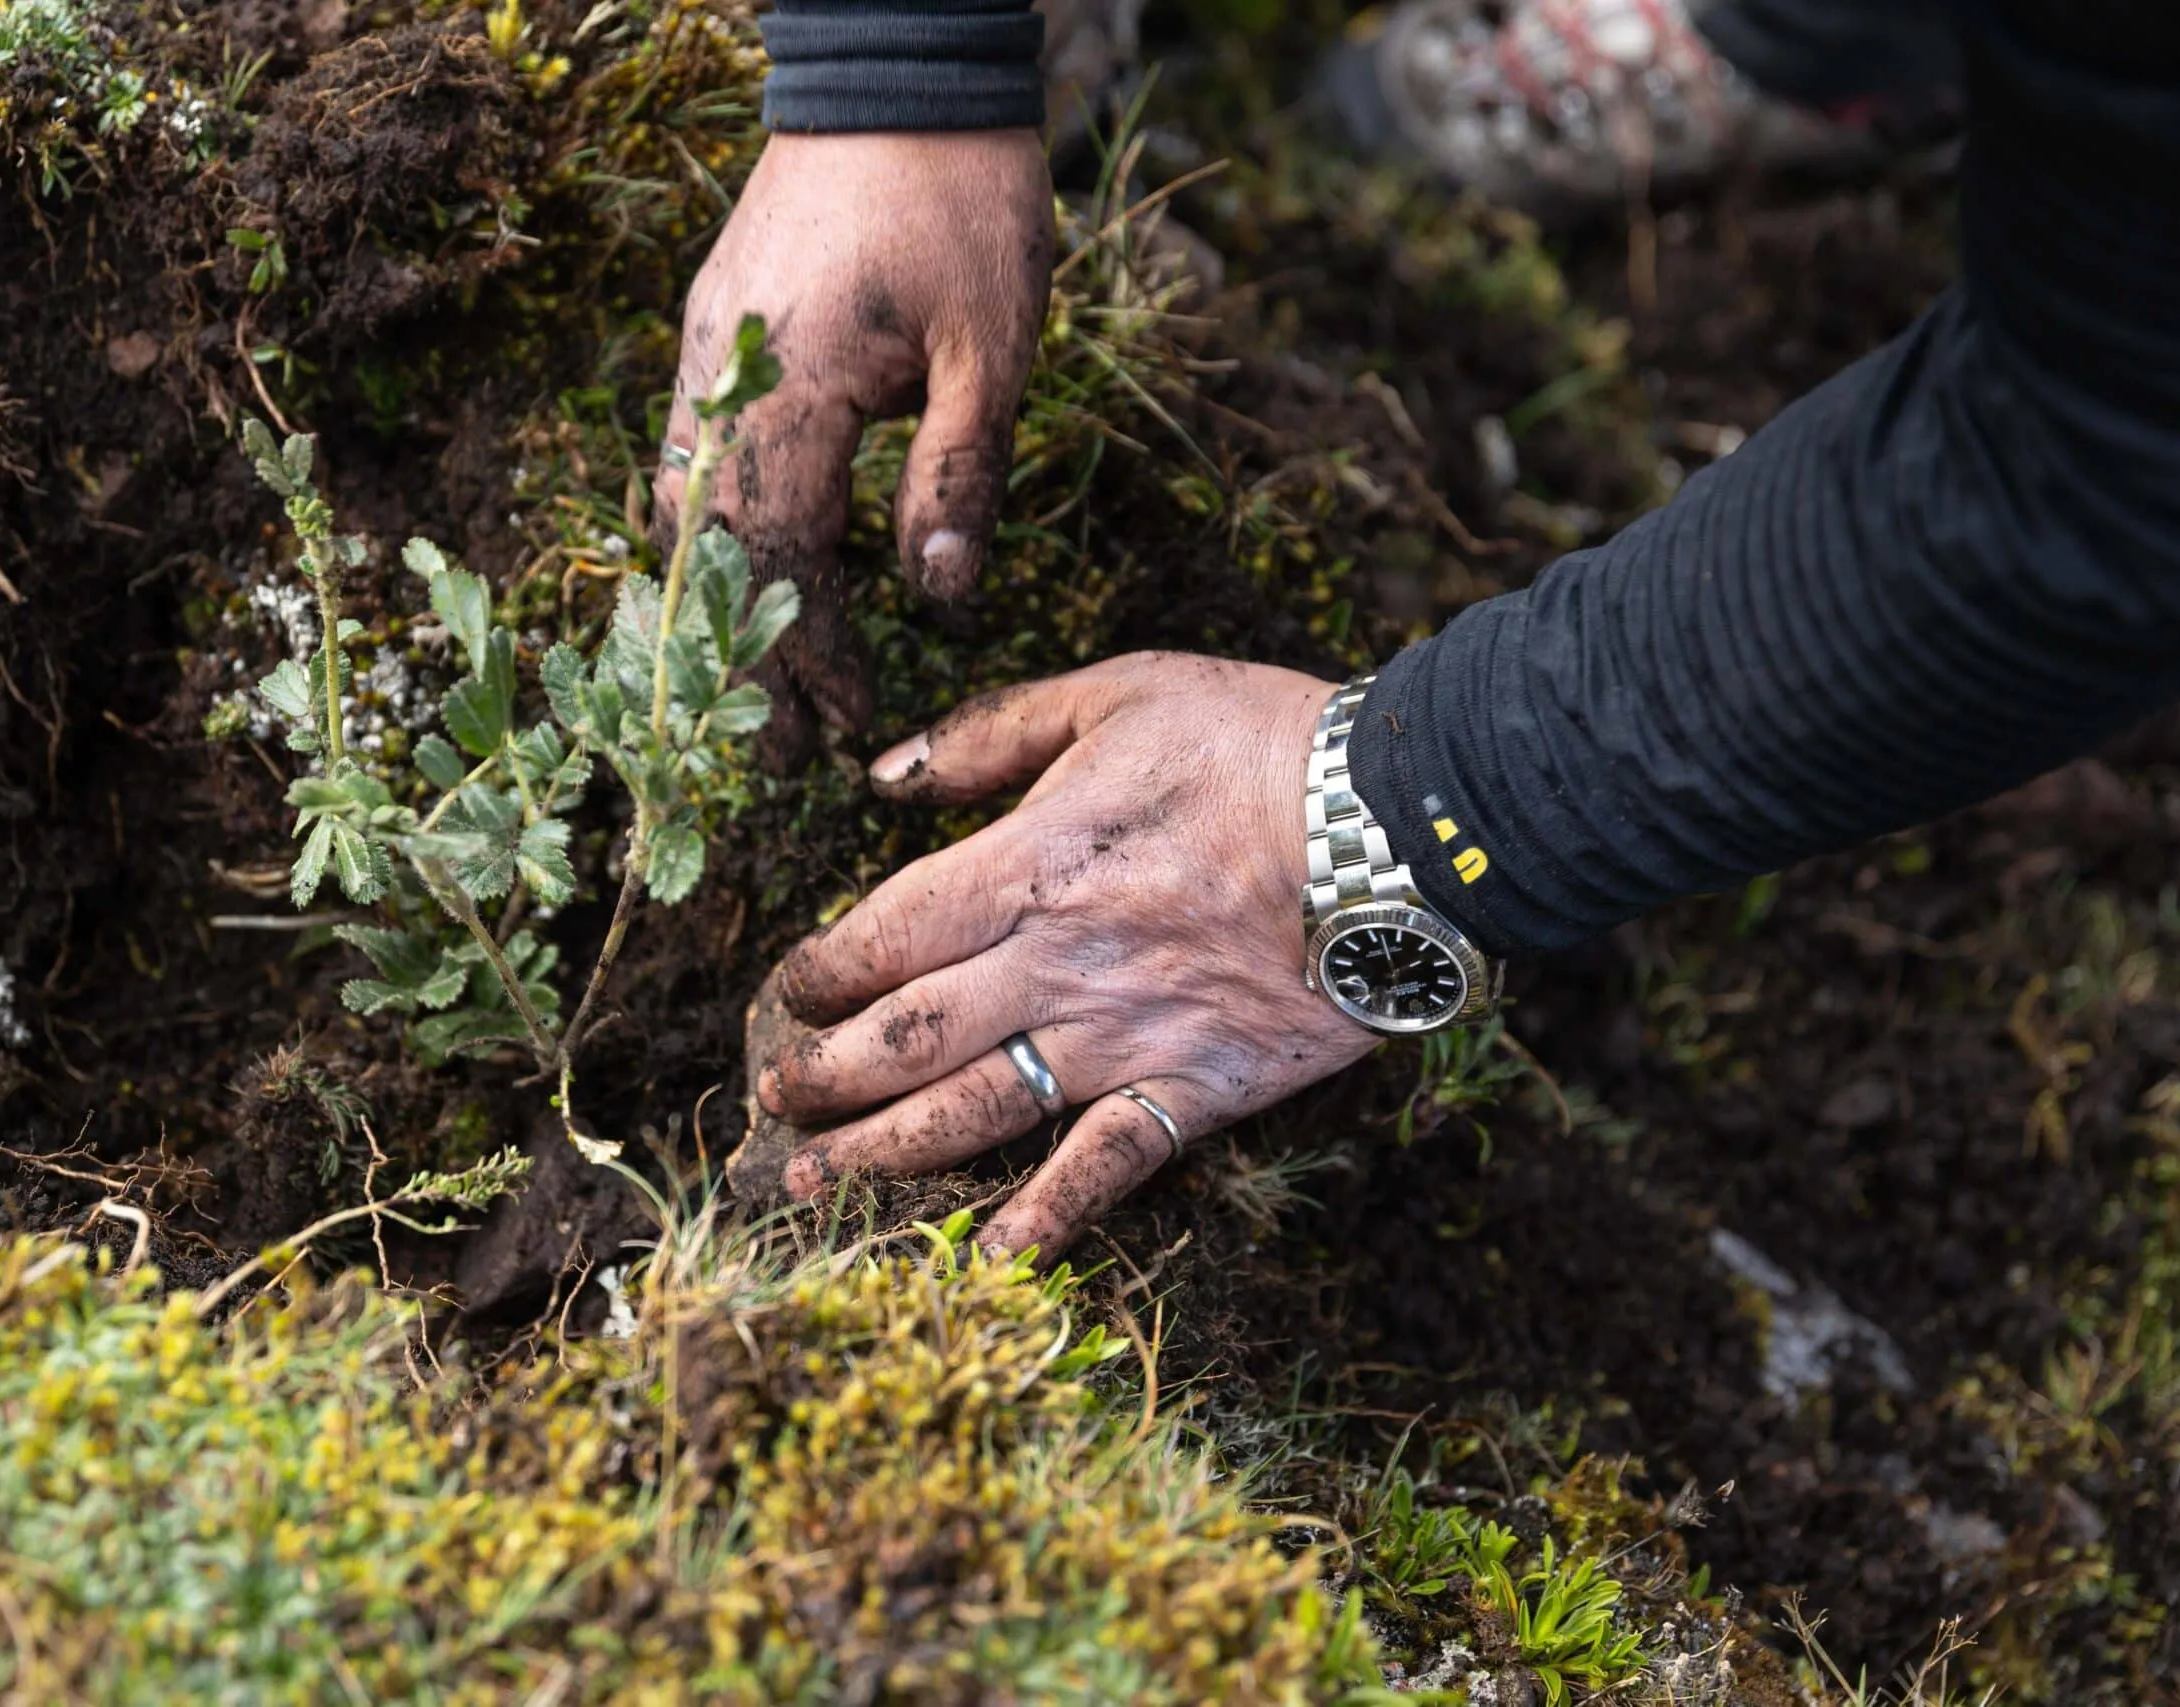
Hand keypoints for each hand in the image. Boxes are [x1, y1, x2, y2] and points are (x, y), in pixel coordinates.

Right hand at [656, 131, 1054, 739]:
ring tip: (750, 685)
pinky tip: (740, 574)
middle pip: (711, 557)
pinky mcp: (714, 329)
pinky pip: (689, 457)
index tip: (847, 724)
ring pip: (684, 512)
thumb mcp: (990, 344)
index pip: (780, 561)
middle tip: (777, 752)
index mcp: (785, 390)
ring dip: (718, 605)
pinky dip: (711, 535)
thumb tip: (938, 597)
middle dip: (744, 660)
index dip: (808, 656)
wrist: (897, 64)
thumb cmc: (959, 196)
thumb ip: (958, 471)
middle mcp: (719, 379)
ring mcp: (705, 352)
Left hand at [758, 653, 1382, 1255]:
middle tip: (776, 1102)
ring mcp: (1126, 1038)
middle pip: (907, 1037)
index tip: (789, 993)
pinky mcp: (1198, 1089)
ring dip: (883, 1155)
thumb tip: (885, 772)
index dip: (819, 973)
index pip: (884, 936)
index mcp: (1029, 864)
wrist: (1404, 824)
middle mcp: (1059, 964)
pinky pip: (1106, 1169)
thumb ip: (990, 732)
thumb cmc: (1258, 741)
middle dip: (824, 1077)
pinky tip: (985, 1263)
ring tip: (814, 1183)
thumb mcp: (1116, 692)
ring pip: (975, 1112)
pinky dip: (1043, 1223)